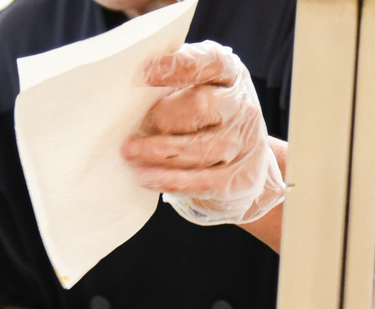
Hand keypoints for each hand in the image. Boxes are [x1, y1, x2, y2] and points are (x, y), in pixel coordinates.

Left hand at [121, 40, 284, 225]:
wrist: (246, 164)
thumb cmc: (207, 119)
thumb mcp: (198, 90)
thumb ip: (172, 83)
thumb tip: (127, 83)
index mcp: (230, 75)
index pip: (211, 62)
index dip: (180, 66)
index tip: (145, 72)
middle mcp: (241, 106)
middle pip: (202, 106)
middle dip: (162, 117)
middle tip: (135, 126)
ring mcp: (242, 143)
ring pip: (199, 148)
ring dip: (158, 151)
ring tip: (129, 152)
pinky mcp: (237, 179)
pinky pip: (200, 181)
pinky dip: (169, 179)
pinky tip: (145, 177)